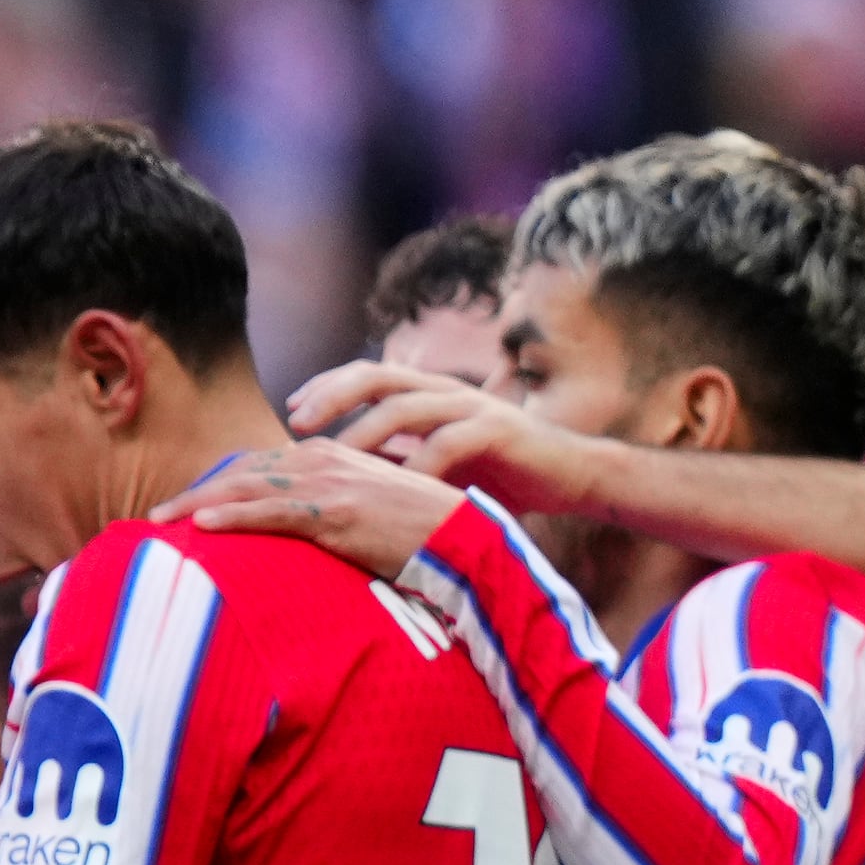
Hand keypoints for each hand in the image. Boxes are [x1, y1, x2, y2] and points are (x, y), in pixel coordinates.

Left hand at [169, 436, 465, 578]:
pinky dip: (234, 517)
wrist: (470, 536)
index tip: (183, 507)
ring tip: (161, 522)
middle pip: (243, 473)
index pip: (256, 466)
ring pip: (248, 488)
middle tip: (155, 518)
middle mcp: (324, 459)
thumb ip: (328, 506)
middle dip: (196, 494)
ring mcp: (330, 483)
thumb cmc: (422, 530)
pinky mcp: (339, 511)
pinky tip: (201, 526)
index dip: (215, 485)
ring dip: (199, 504)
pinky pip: (274, 513)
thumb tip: (295, 530)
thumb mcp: (367, 507)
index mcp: (328, 455)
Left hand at [282, 365, 609, 518]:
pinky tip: (393, 488)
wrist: (573, 478)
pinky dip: (419, 464)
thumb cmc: (499, 476)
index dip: (328, 386)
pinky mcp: (499, 432)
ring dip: (365, 428)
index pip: (367, 376)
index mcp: (428, 395)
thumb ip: (396, 462)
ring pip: (406, 404)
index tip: (291, 412)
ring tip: (334, 456)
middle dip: (333, 394)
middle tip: (296, 422)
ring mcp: (473, 408)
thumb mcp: (437, 466)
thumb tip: (336, 479)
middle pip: (377, 376)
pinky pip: (449, 442)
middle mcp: (446, 392)